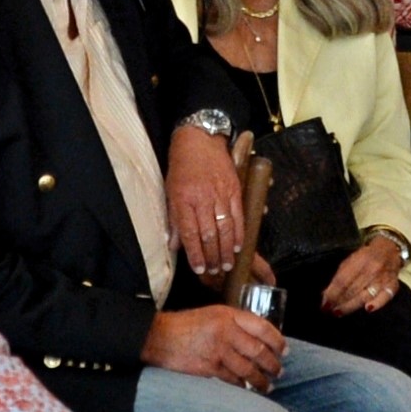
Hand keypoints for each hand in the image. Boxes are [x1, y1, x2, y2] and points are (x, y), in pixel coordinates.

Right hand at [143, 306, 284, 387]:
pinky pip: (232, 380)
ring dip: (261, 380)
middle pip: (258, 351)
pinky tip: (248, 389)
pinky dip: (242, 386)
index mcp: (228, 315)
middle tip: (280, 371)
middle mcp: (226, 332)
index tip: (285, 350)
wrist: (159, 337)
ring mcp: (217, 351)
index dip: (277, 340)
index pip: (262, 327)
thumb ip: (234, 323)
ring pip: (248, 369)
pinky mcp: (209, 368)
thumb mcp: (212, 314)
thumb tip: (257, 339)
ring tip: (268, 386)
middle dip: (272, 364)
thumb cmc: (186, 325)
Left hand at [165, 125, 242, 278]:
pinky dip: (240, 233)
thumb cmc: (181, 166)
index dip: (195, 254)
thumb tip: (174, 245)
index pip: (190, 234)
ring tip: (228, 264)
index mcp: (183, 200)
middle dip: (213, 257)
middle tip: (215, 271)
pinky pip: (239, 215)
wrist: (199, 139)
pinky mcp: (234, 189)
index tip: (199, 269)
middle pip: (209, 234)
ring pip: (226, 228)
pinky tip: (239, 245)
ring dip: (228, 250)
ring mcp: (220, 193)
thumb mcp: (170, 191)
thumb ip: (174, 219)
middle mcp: (202, 198)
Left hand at [322, 233, 406, 316]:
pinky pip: (386, 296)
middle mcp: (372, 269)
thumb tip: (327, 294)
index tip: (324, 304)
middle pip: (353, 290)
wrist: (390, 248)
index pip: (343, 280)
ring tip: (339, 313)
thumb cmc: (366, 256)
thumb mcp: (351, 260)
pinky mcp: (393, 285)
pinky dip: (377, 303)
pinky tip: (368, 309)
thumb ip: (340, 275)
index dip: (332, 294)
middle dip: (339, 302)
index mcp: (360, 260)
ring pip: (366, 295)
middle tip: (329, 311)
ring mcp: (384, 278)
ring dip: (351, 306)